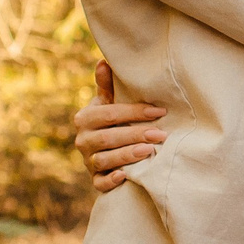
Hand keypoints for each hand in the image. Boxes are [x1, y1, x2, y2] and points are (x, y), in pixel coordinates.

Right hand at [74, 60, 166, 192]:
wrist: (107, 150)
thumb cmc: (113, 121)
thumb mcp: (109, 103)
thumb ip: (107, 85)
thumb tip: (104, 61)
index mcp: (85, 118)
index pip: (110, 113)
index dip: (134, 112)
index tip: (159, 112)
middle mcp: (82, 140)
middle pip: (108, 138)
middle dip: (135, 135)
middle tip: (160, 134)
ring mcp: (87, 161)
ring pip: (104, 159)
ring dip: (127, 155)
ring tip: (149, 151)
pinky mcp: (95, 179)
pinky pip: (100, 183)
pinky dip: (111, 180)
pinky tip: (126, 176)